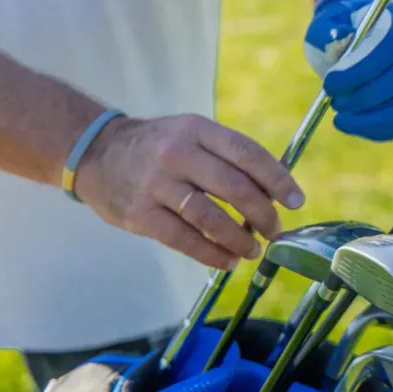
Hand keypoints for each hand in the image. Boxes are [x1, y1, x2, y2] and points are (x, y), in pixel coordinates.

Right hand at [73, 114, 304, 269]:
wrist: (96, 152)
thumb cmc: (159, 147)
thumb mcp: (192, 135)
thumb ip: (229, 158)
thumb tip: (276, 191)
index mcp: (197, 129)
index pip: (247, 153)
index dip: (277, 179)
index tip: (296, 201)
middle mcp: (177, 153)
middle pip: (234, 188)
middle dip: (263, 215)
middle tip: (275, 232)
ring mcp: (156, 184)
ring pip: (211, 218)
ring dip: (240, 240)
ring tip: (253, 251)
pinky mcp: (140, 213)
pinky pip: (184, 240)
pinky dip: (212, 255)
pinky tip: (227, 261)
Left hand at [304, 0, 392, 141]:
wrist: (349, 45)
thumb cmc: (337, 34)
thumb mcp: (325, 26)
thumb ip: (328, 31)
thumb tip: (338, 38)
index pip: (391, 43)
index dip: (362, 67)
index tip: (330, 84)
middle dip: (366, 95)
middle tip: (334, 103)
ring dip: (373, 118)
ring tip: (341, 118)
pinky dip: (377, 131)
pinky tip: (352, 125)